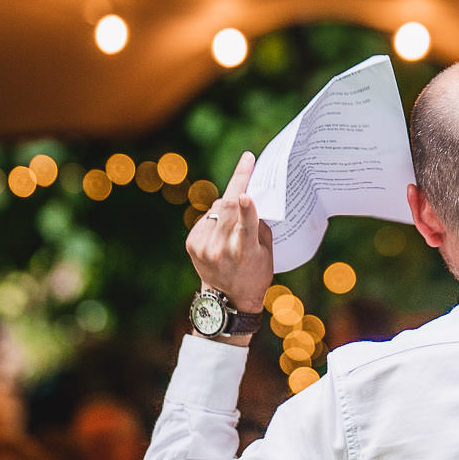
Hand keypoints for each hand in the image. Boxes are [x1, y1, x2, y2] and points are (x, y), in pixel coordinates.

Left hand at [185, 153, 273, 314]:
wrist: (227, 299)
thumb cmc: (255, 272)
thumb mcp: (266, 252)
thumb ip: (258, 225)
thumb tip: (251, 195)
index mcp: (244, 253)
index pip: (245, 228)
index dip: (247, 211)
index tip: (247, 194)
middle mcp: (221, 250)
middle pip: (228, 207)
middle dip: (239, 182)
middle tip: (247, 160)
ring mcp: (203, 248)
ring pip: (217, 208)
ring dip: (229, 203)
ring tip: (237, 210)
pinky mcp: (192, 244)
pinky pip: (207, 218)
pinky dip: (216, 217)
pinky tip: (222, 228)